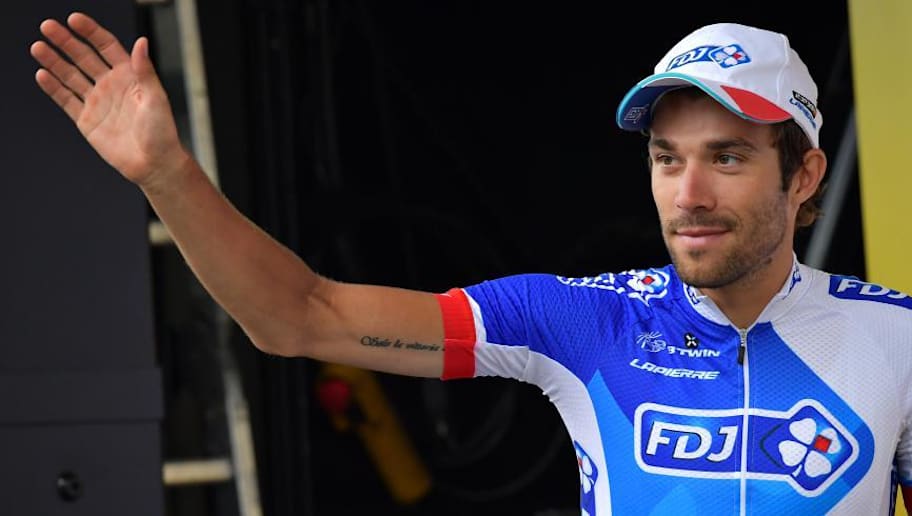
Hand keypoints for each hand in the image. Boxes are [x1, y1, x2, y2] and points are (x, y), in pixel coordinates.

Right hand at [30, 12, 188, 187]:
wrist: (154, 164)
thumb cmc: (162, 132)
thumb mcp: (156, 99)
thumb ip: (145, 71)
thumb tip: (141, 42)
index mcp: (129, 75)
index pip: (106, 46)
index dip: (90, 32)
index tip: (73, 19)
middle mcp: (111, 84)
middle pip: (84, 57)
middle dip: (66, 41)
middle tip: (47, 27)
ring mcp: (97, 101)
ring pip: (70, 75)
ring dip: (54, 61)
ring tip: (38, 47)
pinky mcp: (86, 119)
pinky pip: (66, 99)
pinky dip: (53, 87)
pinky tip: (42, 74)